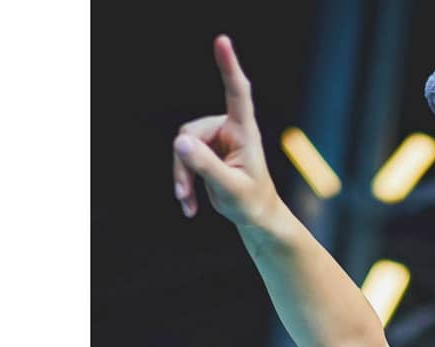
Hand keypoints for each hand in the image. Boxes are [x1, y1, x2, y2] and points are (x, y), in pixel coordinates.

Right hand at [172, 34, 278, 227]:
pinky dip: (183, 181)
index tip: (222, 41)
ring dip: (182, 175)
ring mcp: (216, 138)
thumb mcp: (229, 189)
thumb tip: (179, 142)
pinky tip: (189, 205)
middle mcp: (229, 128)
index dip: (228, 67)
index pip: (237, 94)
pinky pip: (182, 156)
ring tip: (189, 201)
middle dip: (185, 164)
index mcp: (244, 133)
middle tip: (186, 194)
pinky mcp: (206, 149)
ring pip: (182, 146)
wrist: (256, 217)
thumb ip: (206, 166)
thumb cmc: (251, 203)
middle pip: (191, 132)